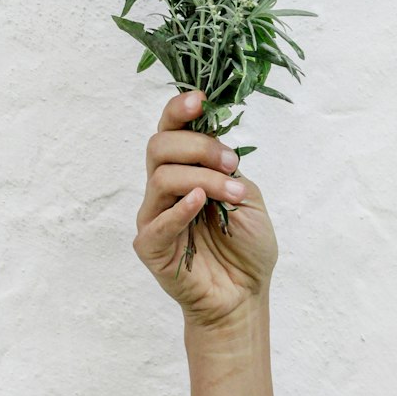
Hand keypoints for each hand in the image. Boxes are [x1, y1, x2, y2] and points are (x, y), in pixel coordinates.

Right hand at [132, 89, 278, 331]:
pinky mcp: (150, 246)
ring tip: (233, 194)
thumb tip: (213, 141)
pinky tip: (200, 203)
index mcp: (185, 169)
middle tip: (231, 162)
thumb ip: (226, 168)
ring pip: (162, 177)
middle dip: (199, 146)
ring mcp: (153, 216)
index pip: (170, 129)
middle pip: (160, 146)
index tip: (201, 100)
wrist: (245, 295)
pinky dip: (179, 209)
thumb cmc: (246, 246)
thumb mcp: (247, 195)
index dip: (179, 109)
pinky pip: (157, 222)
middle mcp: (164, 188)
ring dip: (203, 178)